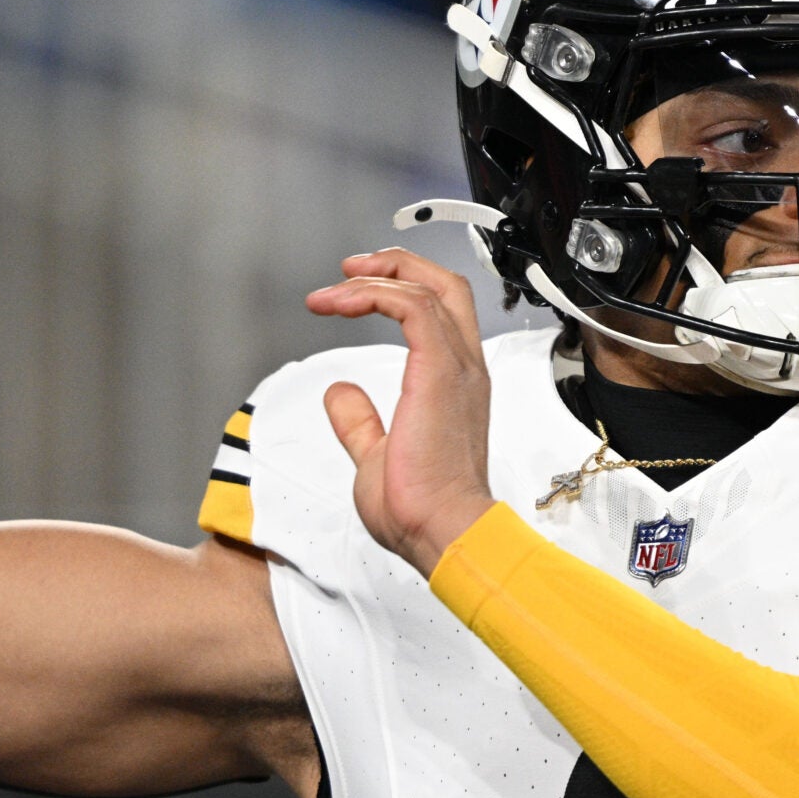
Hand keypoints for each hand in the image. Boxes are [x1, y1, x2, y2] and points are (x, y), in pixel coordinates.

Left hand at [307, 249, 496, 577]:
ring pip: (426, 287)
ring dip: (375, 278)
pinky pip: (411, 307)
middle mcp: (464, 369)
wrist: (443, 533)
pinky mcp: (439, 371)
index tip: (353, 293)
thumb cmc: (421, 511)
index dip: (399, 288)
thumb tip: (340, 394)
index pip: (441, 312)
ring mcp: (457, 368)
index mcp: (456, 385)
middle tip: (350, 268)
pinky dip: (374, 295)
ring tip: (334, 289)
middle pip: (444, 284)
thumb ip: (360, 422)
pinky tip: (342, 303)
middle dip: (396, 264)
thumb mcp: (377, 454)